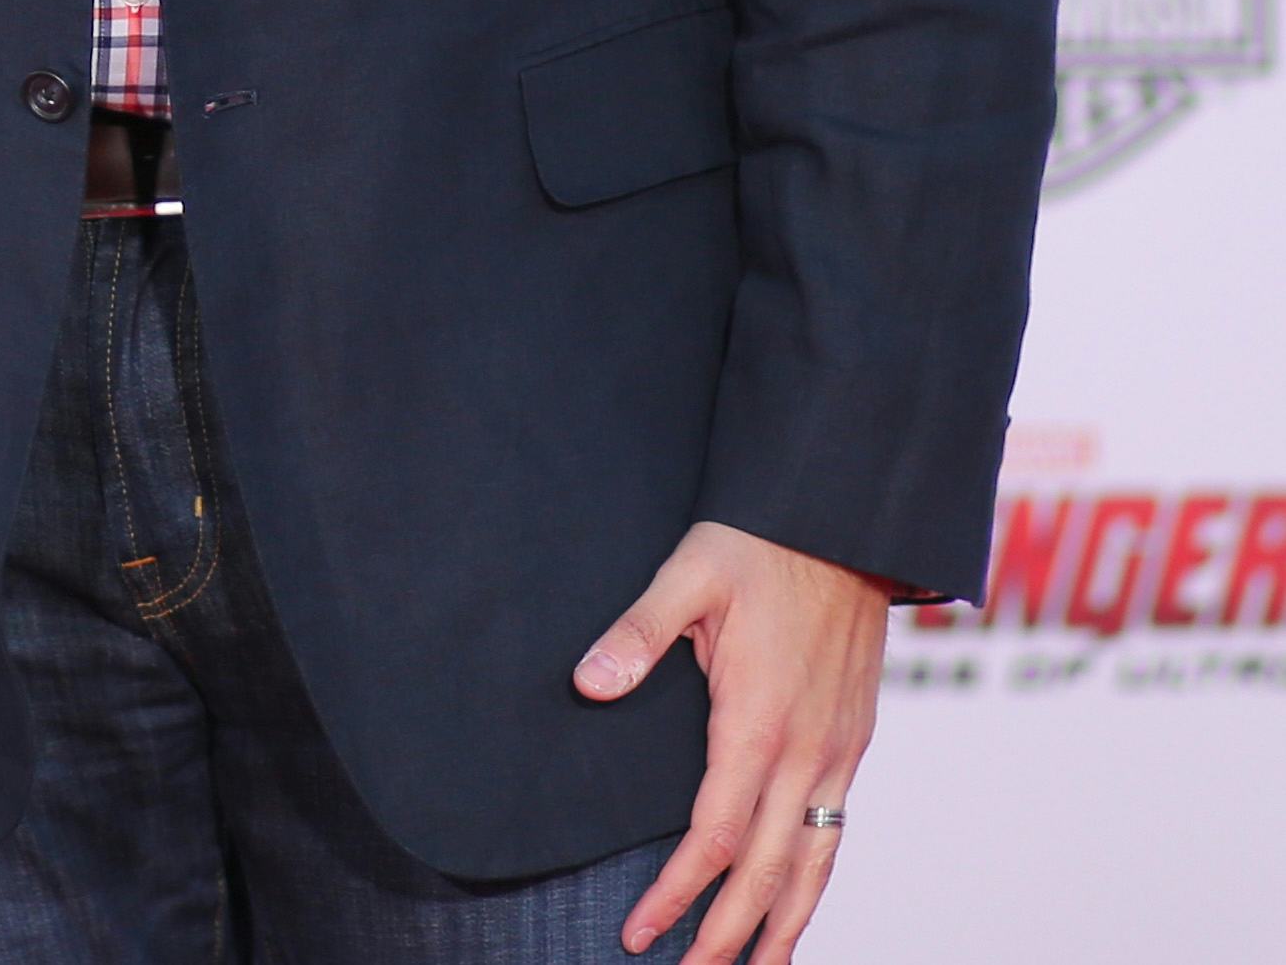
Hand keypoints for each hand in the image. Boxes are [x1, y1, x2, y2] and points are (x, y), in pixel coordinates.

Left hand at [574, 518, 888, 964]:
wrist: (844, 518)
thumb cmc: (762, 542)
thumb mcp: (690, 572)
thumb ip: (638, 633)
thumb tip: (587, 683)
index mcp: (759, 721)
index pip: (714, 836)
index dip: (677, 893)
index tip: (640, 932)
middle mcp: (807, 751)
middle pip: (767, 870)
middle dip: (729, 935)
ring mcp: (837, 751)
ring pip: (814, 863)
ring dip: (785, 927)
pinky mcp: (854, 740)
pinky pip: (837, 831)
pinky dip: (816, 879)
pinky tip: (798, 899)